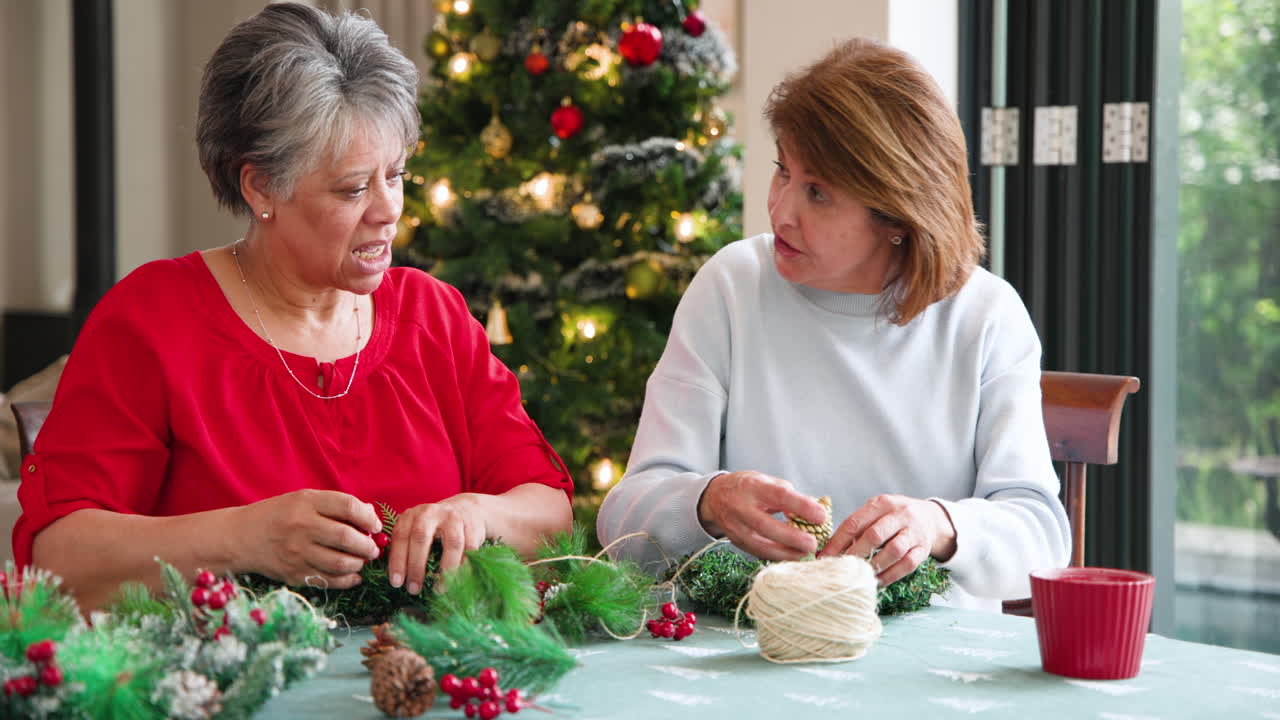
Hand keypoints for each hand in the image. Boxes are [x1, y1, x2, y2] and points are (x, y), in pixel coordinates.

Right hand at [239, 489, 381, 587]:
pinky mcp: (294, 574)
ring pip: (340, 563)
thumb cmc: (278, 515)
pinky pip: (328, 581)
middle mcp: (302, 527)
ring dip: (359, 564)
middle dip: (367, 546)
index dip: (368, 517)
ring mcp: (297, 553)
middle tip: (373, 549)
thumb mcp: (303, 500)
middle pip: (346, 538)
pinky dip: (347, 580)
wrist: (240, 537)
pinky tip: (353, 575)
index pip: (348, 507)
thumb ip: (335, 505)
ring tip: (361, 560)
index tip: (374, 526)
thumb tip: (369, 515)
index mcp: (306, 503)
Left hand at [385, 494, 487, 594]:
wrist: (466, 510)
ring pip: (452, 544)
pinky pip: (470, 549)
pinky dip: (464, 567)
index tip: (396, 583)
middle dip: (416, 567)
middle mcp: (431, 513)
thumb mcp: (416, 530)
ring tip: (439, 590)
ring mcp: (453, 518)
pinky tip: (458, 580)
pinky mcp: (472, 526)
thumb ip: (406, 547)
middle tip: (414, 589)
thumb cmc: (435, 529)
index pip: (401, 536)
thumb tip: (398, 580)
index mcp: (411, 515)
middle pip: (421, 538)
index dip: (397, 561)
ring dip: (446, 570)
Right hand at [697, 471, 828, 560]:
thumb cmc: (749, 488)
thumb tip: (814, 511)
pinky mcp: (736, 542)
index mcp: (753, 486)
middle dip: (792, 538)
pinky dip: (777, 557)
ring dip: (786, 554)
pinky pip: (758, 553)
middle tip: (813, 544)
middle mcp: (740, 507)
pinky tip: (792, 558)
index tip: (822, 516)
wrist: (715, 497)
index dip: (801, 506)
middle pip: (766, 526)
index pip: (779, 495)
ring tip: (806, 555)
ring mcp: (736, 527)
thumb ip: (790, 496)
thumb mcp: (767, 482)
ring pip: (760, 546)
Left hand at [817, 494, 956, 585]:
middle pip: (874, 536)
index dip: (837, 541)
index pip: (855, 522)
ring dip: (874, 565)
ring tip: (859, 575)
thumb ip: (856, 526)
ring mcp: (914, 532)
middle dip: (855, 554)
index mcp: (882, 503)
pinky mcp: (924, 548)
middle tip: (841, 568)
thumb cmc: (893, 516)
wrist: (929, 517)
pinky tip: (877, 581)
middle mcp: (900, 514)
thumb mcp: (876, 511)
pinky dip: (890, 575)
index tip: (824, 556)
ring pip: (893, 551)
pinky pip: (907, 564)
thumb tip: (830, 549)